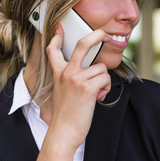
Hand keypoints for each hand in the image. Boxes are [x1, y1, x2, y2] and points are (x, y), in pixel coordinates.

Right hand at [45, 23, 110, 147]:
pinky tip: (99, 97)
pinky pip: (105, 78)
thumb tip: (92, 71)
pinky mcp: (87, 87)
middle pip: (82, 44)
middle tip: (104, 33)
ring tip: (96, 93)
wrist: (63, 132)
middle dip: (96, 35)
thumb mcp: (62, 92)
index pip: (53, 50)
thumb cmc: (66, 115)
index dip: (57, 37)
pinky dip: (105, 88)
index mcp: (59, 73)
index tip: (60, 27)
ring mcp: (76, 78)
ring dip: (104, 81)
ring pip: (101, 68)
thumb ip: (72, 79)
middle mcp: (66, 73)